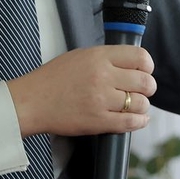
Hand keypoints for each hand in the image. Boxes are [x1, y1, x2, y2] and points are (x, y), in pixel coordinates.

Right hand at [7, 45, 156, 137]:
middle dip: (148, 87)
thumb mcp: (80, 56)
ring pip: (140, 103)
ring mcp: (102, 100)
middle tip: (142, 90)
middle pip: (145, 81)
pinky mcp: (98, 121)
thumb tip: (131, 64)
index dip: (147, 65)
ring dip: (142, 106)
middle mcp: (103, 76)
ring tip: (135, 106)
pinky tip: (138, 119)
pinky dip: (139, 121)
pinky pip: (130, 122)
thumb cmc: (52, 79)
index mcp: (99, 57)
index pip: (140, 56)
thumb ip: (106, 58)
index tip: (145, 71)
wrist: (31, 102)